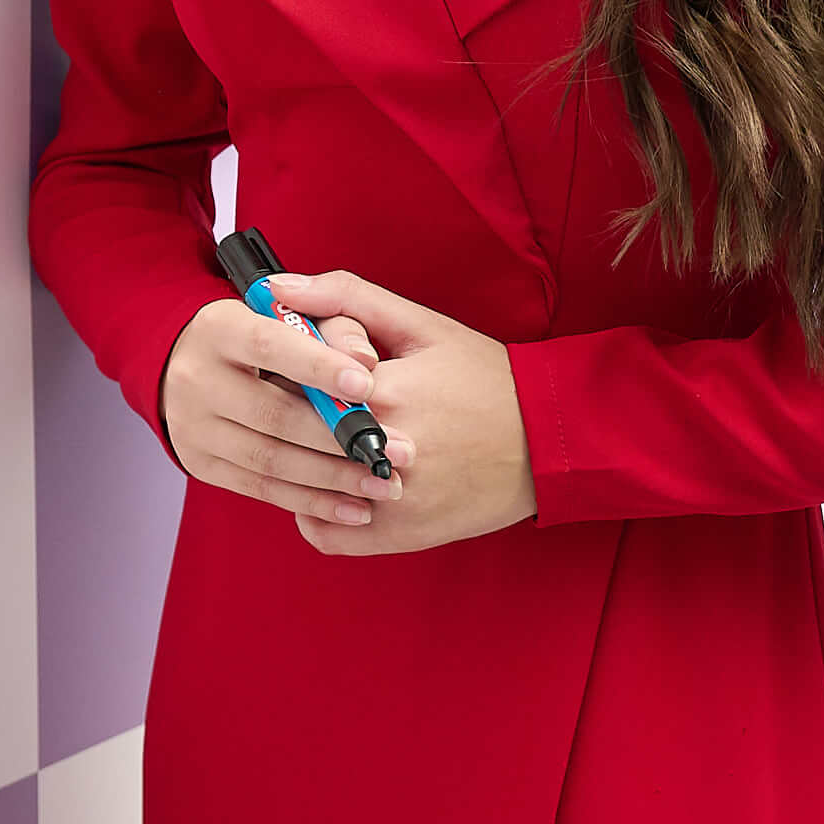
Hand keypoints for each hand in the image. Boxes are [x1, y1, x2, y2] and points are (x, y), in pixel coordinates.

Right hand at [159, 298, 411, 529]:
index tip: (368, 386)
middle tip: (398, 451)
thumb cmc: (264, 336)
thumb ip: (333, 323)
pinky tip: (354, 508)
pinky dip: (313, 502)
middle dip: (341, 436)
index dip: (318, 366)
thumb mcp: (291, 315)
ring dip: (334, 477)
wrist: (193, 366)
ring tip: (383, 484)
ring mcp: (192, 427)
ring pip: (271, 459)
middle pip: (273, 413)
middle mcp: (196, 379)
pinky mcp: (200, 464)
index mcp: (218, 329)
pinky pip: (262, 489)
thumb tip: (365, 358)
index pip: (269, 345)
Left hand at [260, 272, 536, 554]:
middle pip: (291, 432)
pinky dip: (315, 512)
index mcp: (380, 390)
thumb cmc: (485, 377)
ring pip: (302, 485)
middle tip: (284, 403)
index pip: (290, 378)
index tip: (280, 364)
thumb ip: (344, 297)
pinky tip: (328, 483)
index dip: (278, 369)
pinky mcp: (399, 535)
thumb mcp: (421, 325)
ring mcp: (388, 500)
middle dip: (282, 416)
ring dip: (297, 463)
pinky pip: (325, 533)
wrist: (547, 443)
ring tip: (305, 440)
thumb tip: (276, 288)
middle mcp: (379, 450)